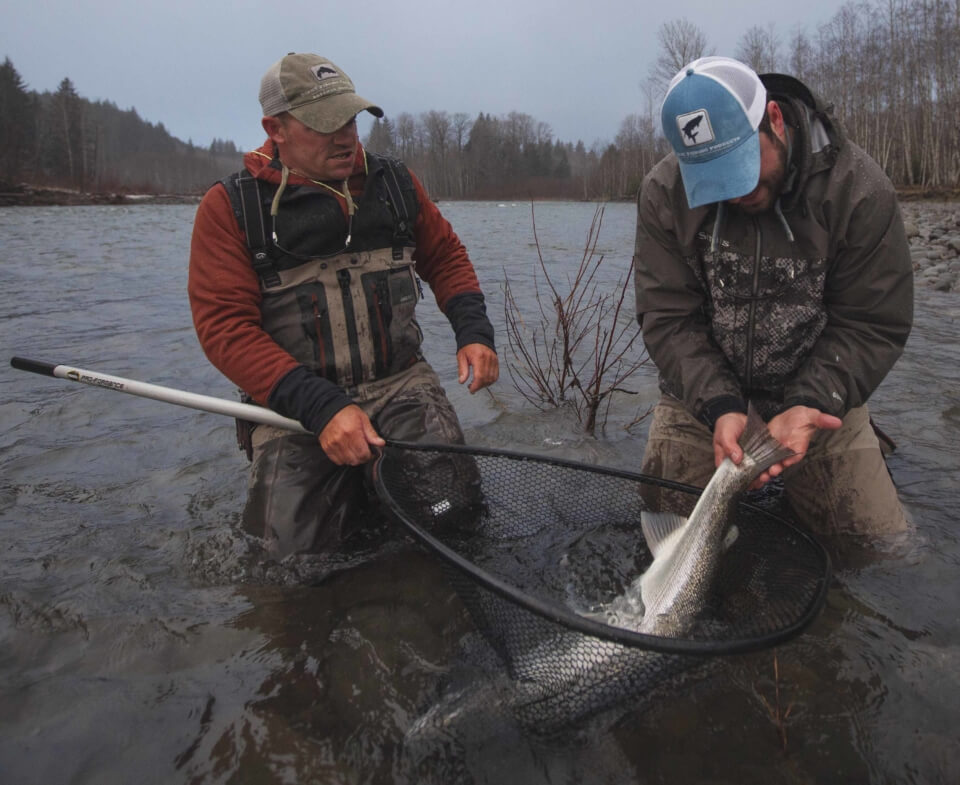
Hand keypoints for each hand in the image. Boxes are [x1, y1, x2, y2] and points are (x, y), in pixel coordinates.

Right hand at [318, 404, 384, 464]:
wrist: (328, 409)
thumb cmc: (345, 413)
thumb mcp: (363, 418)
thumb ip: (372, 433)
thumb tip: (380, 443)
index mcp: (352, 432)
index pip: (363, 454)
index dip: (370, 455)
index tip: (371, 452)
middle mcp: (341, 440)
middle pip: (355, 460)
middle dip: (362, 457)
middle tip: (363, 450)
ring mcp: (332, 445)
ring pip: (346, 462)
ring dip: (353, 459)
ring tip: (354, 450)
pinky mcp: (327, 447)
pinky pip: (337, 461)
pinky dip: (343, 459)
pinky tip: (346, 451)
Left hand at [457, 343, 498, 392]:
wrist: (477, 337)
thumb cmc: (467, 347)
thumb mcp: (461, 357)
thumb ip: (462, 370)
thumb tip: (462, 382)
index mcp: (479, 357)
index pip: (480, 376)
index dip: (476, 386)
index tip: (470, 390)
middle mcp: (488, 359)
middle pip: (486, 379)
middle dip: (479, 386)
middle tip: (472, 388)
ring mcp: (494, 360)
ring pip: (492, 378)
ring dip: (485, 385)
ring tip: (477, 384)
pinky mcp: (496, 361)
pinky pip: (496, 375)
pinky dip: (490, 380)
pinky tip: (483, 381)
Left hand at [713, 406, 842, 488]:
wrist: (792, 416)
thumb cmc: (803, 417)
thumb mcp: (812, 415)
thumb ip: (822, 420)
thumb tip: (837, 421)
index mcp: (798, 446)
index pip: (795, 455)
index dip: (789, 460)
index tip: (783, 463)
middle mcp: (787, 452)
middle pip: (781, 463)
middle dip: (774, 469)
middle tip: (767, 473)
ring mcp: (776, 452)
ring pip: (770, 464)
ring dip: (764, 470)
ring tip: (757, 476)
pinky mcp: (767, 449)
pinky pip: (761, 458)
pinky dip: (755, 463)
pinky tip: (748, 467)